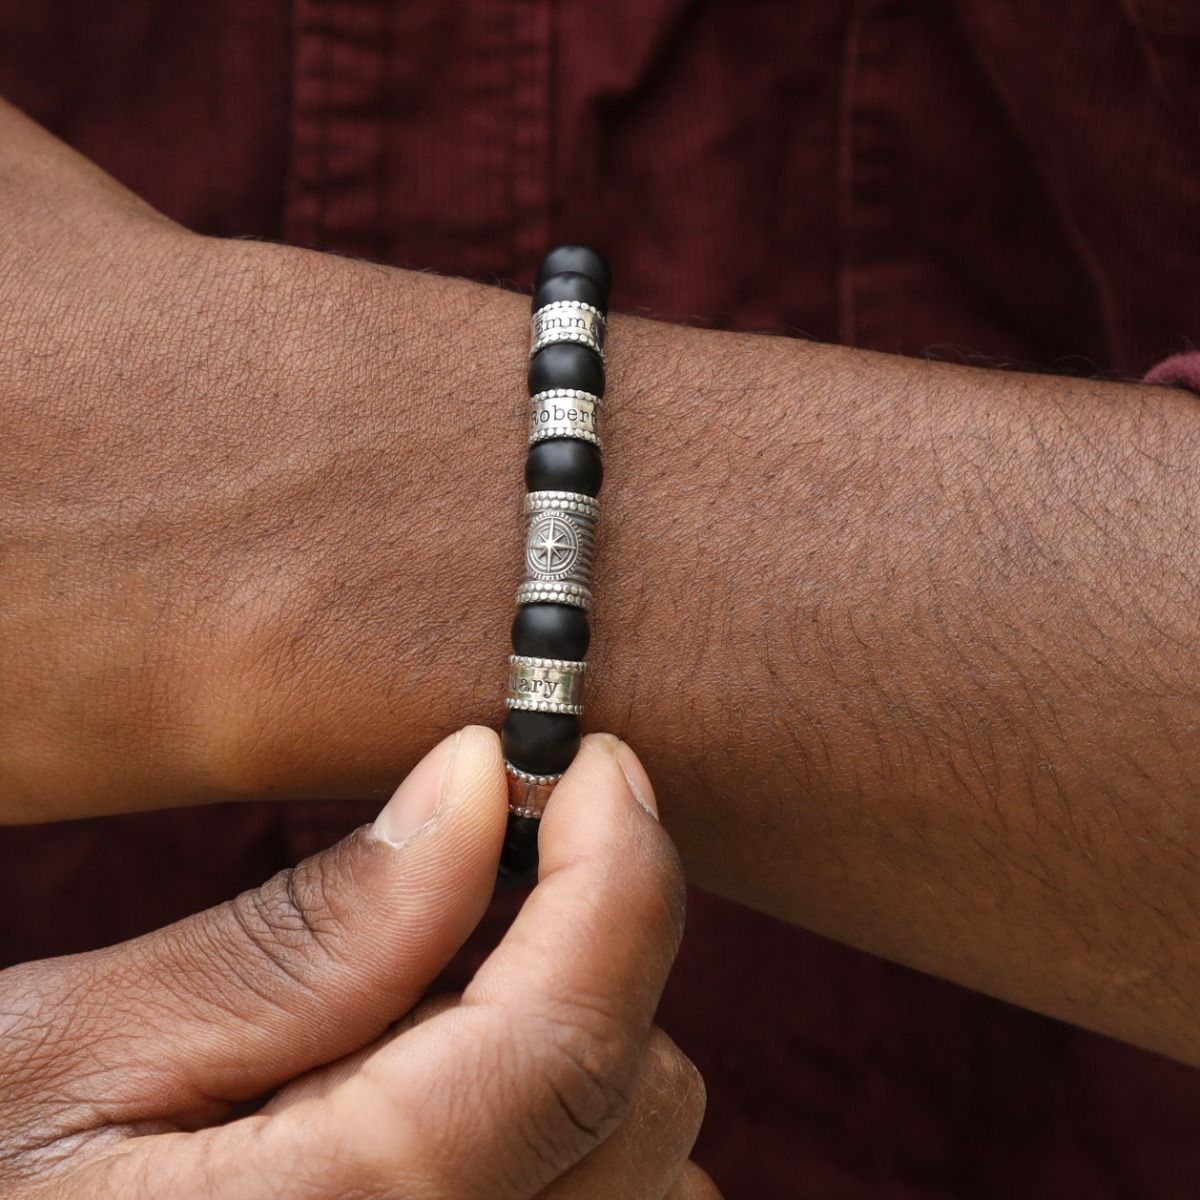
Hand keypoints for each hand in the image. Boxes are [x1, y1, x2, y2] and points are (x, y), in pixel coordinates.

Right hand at [0, 729, 716, 1197]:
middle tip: (479, 878)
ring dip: (579, 1056)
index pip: (566, 1048)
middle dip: (584, 956)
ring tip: (427, 1023)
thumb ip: (308, 939)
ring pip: (654, 1172)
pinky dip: (572, 1143)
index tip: (598, 764)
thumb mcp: (81, 1051)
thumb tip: (475, 784)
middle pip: (640, 1103)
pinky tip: (460, 1115)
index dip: (616, 876)